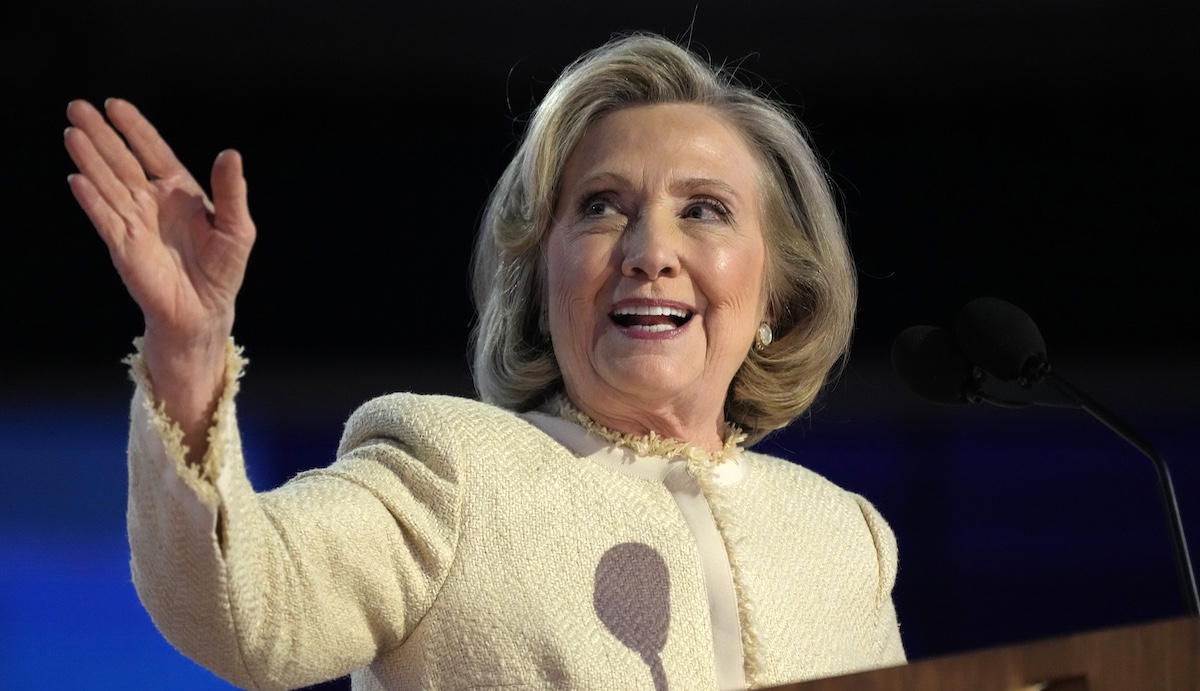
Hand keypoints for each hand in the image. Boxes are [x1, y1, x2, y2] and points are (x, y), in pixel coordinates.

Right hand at [64, 98, 255, 348]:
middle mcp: (151, 202)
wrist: (205, 310)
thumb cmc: (222, 268)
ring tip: (73, 134)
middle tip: (77, 107)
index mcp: (178, 192)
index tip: (115, 105)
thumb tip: (230, 153)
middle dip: (101, 135)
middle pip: (122, 161)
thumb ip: (231, 192)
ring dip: (90, 159)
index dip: (135, 128)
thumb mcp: (236, 228)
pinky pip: (104, 218)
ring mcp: (134, 222)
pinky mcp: (123, 246)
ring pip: (108, 184)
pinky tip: (78, 180)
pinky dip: (92, 199)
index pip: (153, 152)